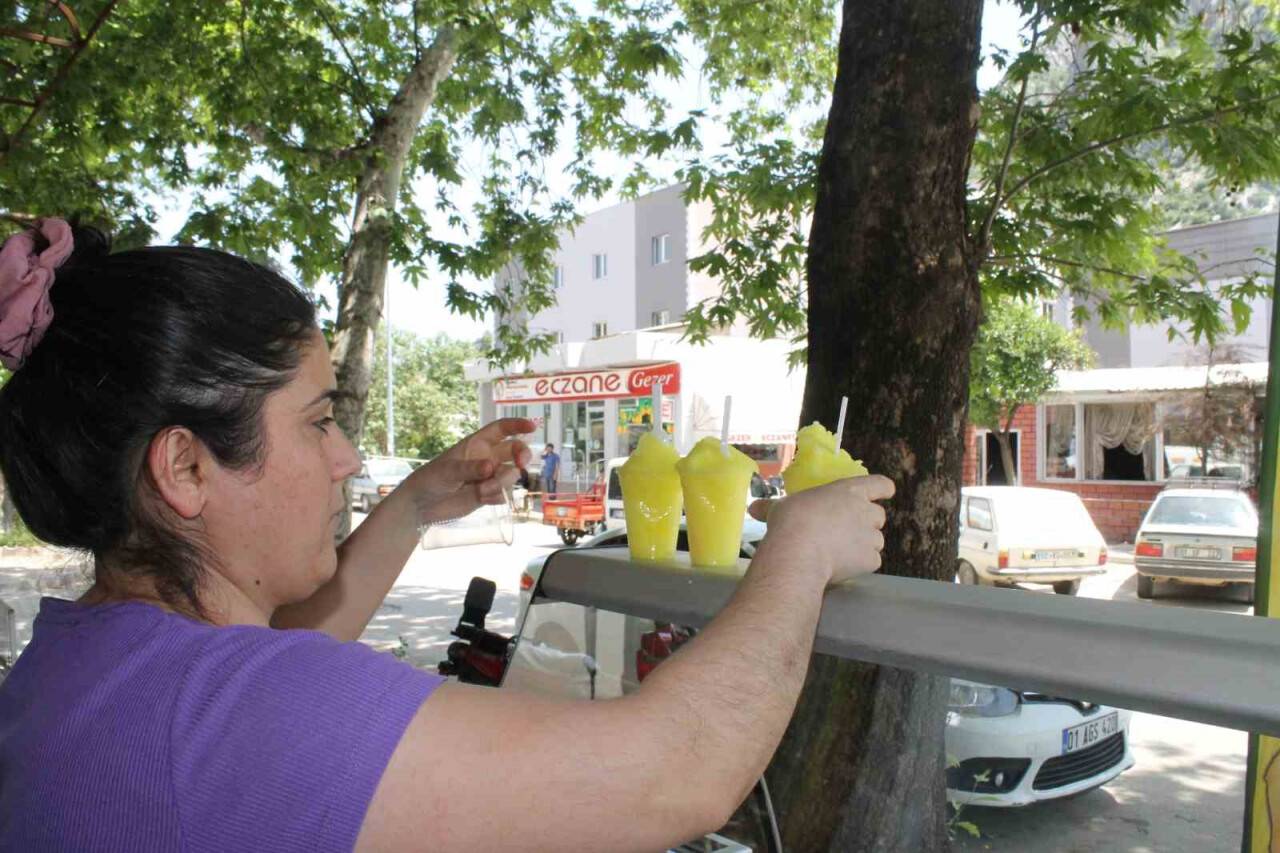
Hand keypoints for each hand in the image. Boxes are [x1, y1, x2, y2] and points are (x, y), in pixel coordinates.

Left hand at [401, 418, 534, 523]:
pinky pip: (504, 494)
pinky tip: (481, 499)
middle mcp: (487, 458)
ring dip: (502, 483)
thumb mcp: (448, 471)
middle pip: (514, 451)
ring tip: (482, 492)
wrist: (422, 506)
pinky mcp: (489, 494)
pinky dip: (496, 497)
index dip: (517, 425)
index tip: (532, 426)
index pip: (501, 429)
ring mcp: (489, 477)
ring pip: (510, 475)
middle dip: (521, 456)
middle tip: (520, 464)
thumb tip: (491, 466)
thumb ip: (470, 468)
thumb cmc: (431, 479)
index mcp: (477, 444)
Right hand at [750, 475, 893, 584]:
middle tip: (846, 532)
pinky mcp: (870, 560)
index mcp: (848, 491)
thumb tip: (752, 508)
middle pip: (879, 516)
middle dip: (867, 523)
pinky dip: (861, 566)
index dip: (882, 489)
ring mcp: (870, 536)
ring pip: (876, 541)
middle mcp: (864, 511)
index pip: (879, 484)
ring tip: (840, 553)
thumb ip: (771, 507)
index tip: (884, 493)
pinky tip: (842, 568)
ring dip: (864, 546)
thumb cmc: (790, 521)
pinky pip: (871, 562)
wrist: (799, 551)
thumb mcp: (780, 507)